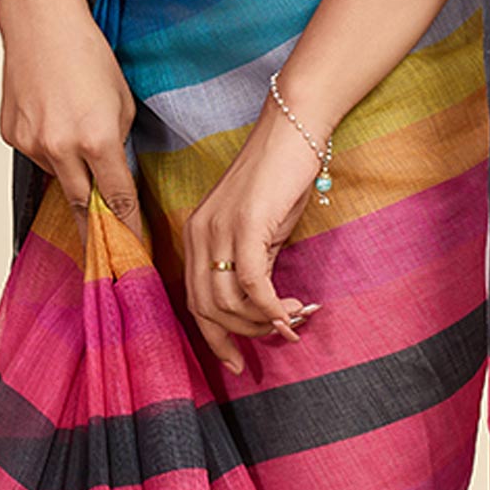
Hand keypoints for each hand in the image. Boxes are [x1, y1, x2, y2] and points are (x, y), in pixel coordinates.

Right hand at [0, 0, 140, 229]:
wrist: (39, 21)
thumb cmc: (89, 53)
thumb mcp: (123, 100)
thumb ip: (120, 144)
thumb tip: (114, 175)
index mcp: (98, 140)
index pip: (117, 200)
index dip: (128, 229)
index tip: (135, 252)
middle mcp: (61, 148)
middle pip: (82, 206)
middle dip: (97, 228)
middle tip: (108, 248)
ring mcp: (31, 144)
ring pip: (58, 179)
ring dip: (72, 174)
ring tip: (77, 136)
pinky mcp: (11, 136)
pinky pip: (38, 158)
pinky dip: (50, 150)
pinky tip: (54, 118)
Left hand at [184, 104, 328, 371]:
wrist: (295, 126)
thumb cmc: (283, 175)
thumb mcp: (261, 227)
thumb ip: (254, 262)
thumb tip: (265, 304)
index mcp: (197, 235)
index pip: (195, 301)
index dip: (215, 338)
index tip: (237, 362)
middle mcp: (199, 234)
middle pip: (208, 308)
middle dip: (243, 334)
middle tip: (279, 334)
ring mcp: (219, 229)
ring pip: (229, 301)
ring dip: (264, 320)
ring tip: (294, 317)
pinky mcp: (246, 225)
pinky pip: (253, 283)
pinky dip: (272, 307)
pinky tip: (293, 313)